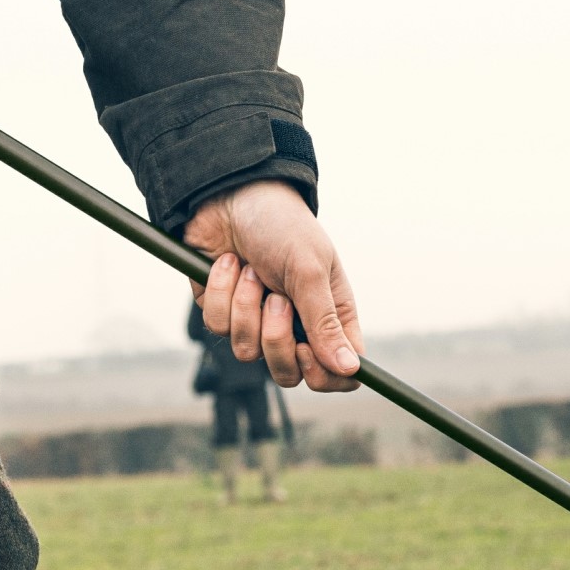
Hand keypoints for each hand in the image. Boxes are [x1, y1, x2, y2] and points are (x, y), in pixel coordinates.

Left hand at [184, 179, 363, 392]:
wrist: (231, 194)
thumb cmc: (282, 225)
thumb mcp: (309, 269)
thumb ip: (325, 322)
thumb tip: (351, 370)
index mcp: (329, 315)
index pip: (339, 372)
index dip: (325, 375)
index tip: (308, 350)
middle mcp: (295, 324)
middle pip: (288, 373)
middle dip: (276, 340)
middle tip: (277, 300)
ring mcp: (256, 320)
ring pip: (247, 353)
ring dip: (246, 307)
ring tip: (252, 271)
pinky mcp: (222, 310)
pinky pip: (218, 327)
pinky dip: (223, 292)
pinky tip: (229, 263)